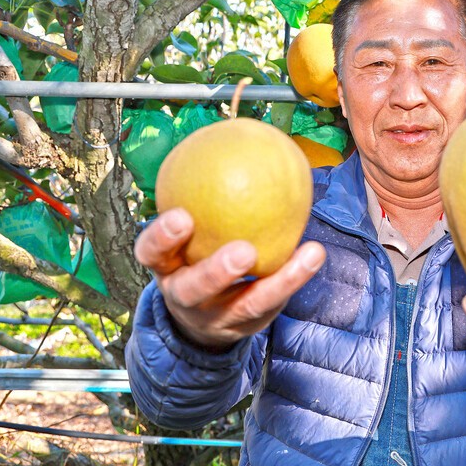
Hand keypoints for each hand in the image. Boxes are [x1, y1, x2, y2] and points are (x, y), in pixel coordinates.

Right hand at [134, 208, 325, 350]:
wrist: (200, 318)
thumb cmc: (194, 255)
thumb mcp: (188, 233)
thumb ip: (199, 196)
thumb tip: (234, 138)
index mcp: (165, 268)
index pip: (151, 253)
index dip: (161, 237)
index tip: (181, 216)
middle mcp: (185, 296)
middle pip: (193, 290)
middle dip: (215, 273)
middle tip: (243, 251)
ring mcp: (216, 317)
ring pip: (244, 306)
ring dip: (277, 282)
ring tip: (307, 255)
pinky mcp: (246, 326)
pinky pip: (273, 302)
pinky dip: (295, 278)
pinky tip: (314, 253)